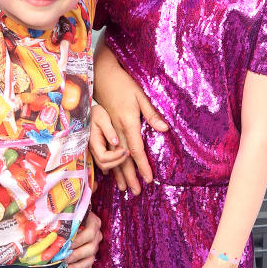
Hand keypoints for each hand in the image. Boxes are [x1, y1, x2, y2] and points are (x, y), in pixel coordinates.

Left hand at [63, 211, 102, 267]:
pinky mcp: (92, 254)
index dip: (79, 240)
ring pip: (91, 258)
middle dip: (77, 255)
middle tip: (65, 259)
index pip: (90, 233)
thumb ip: (63, 221)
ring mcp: (96, 245)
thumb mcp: (68, 214)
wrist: (74, 216)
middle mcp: (97, 234)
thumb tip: (51, 230)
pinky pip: (91, 266)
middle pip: (91, 248)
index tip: (67, 245)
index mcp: (93, 222)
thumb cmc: (69, 214)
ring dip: (79, 266)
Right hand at [89, 105, 128, 174]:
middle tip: (127, 153)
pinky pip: (104, 161)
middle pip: (104, 165)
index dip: (116, 157)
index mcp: (93, 142)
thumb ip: (108, 130)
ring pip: (104, 165)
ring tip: (125, 155)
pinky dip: (112, 163)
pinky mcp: (98, 150)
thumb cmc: (96, 113)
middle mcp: (92, 149)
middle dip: (117, 162)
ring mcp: (94, 151)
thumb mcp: (102, 118)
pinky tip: (119, 160)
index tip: (126, 150)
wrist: (89, 111)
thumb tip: (115, 142)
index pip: (104, 157)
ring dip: (116, 163)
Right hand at [94, 41, 168, 194]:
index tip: (149, 179)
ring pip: (114, 157)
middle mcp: (116, 130)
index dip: (143, 165)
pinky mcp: (102, 128)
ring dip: (119, 174)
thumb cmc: (123, 83)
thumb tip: (164, 129)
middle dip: (131, 176)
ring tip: (125, 189)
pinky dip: (110, 163)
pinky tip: (111, 173)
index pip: (137, 149)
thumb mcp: (140, 95)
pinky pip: (106, 150)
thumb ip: (151, 114)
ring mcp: (108, 130)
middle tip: (137, 192)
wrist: (101, 75)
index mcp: (128, 122)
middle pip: (124, 158)